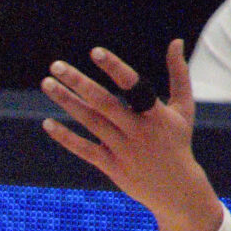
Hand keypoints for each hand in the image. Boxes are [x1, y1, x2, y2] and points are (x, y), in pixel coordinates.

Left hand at [40, 41, 226, 230]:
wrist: (176, 189)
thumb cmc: (177, 141)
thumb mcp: (184, 108)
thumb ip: (179, 74)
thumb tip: (176, 41)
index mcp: (157, 113)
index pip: (133, 85)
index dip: (114, 68)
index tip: (95, 51)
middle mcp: (138, 130)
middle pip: (103, 102)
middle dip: (78, 82)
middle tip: (56, 65)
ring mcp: (123, 149)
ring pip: (90, 122)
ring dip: (66, 102)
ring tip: (46, 83)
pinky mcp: (111, 166)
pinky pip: (84, 149)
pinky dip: (65, 137)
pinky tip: (47, 123)